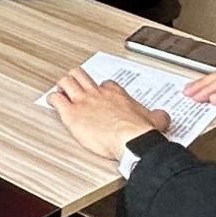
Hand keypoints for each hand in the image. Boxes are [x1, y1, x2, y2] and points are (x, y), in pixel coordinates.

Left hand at [49, 67, 173, 159]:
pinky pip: (56, 100)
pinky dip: (52, 100)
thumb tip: (163, 116)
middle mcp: (97, 94)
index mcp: (115, 94)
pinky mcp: (71, 114)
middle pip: (80, 75)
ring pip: (66, 81)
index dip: (99, 88)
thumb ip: (157, 116)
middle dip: (76, 78)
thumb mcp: (155, 121)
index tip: (99, 93)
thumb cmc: (140, 132)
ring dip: (62, 86)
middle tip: (74, 85)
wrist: (131, 141)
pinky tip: (52, 102)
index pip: (104, 83)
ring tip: (60, 91)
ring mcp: (83, 101)